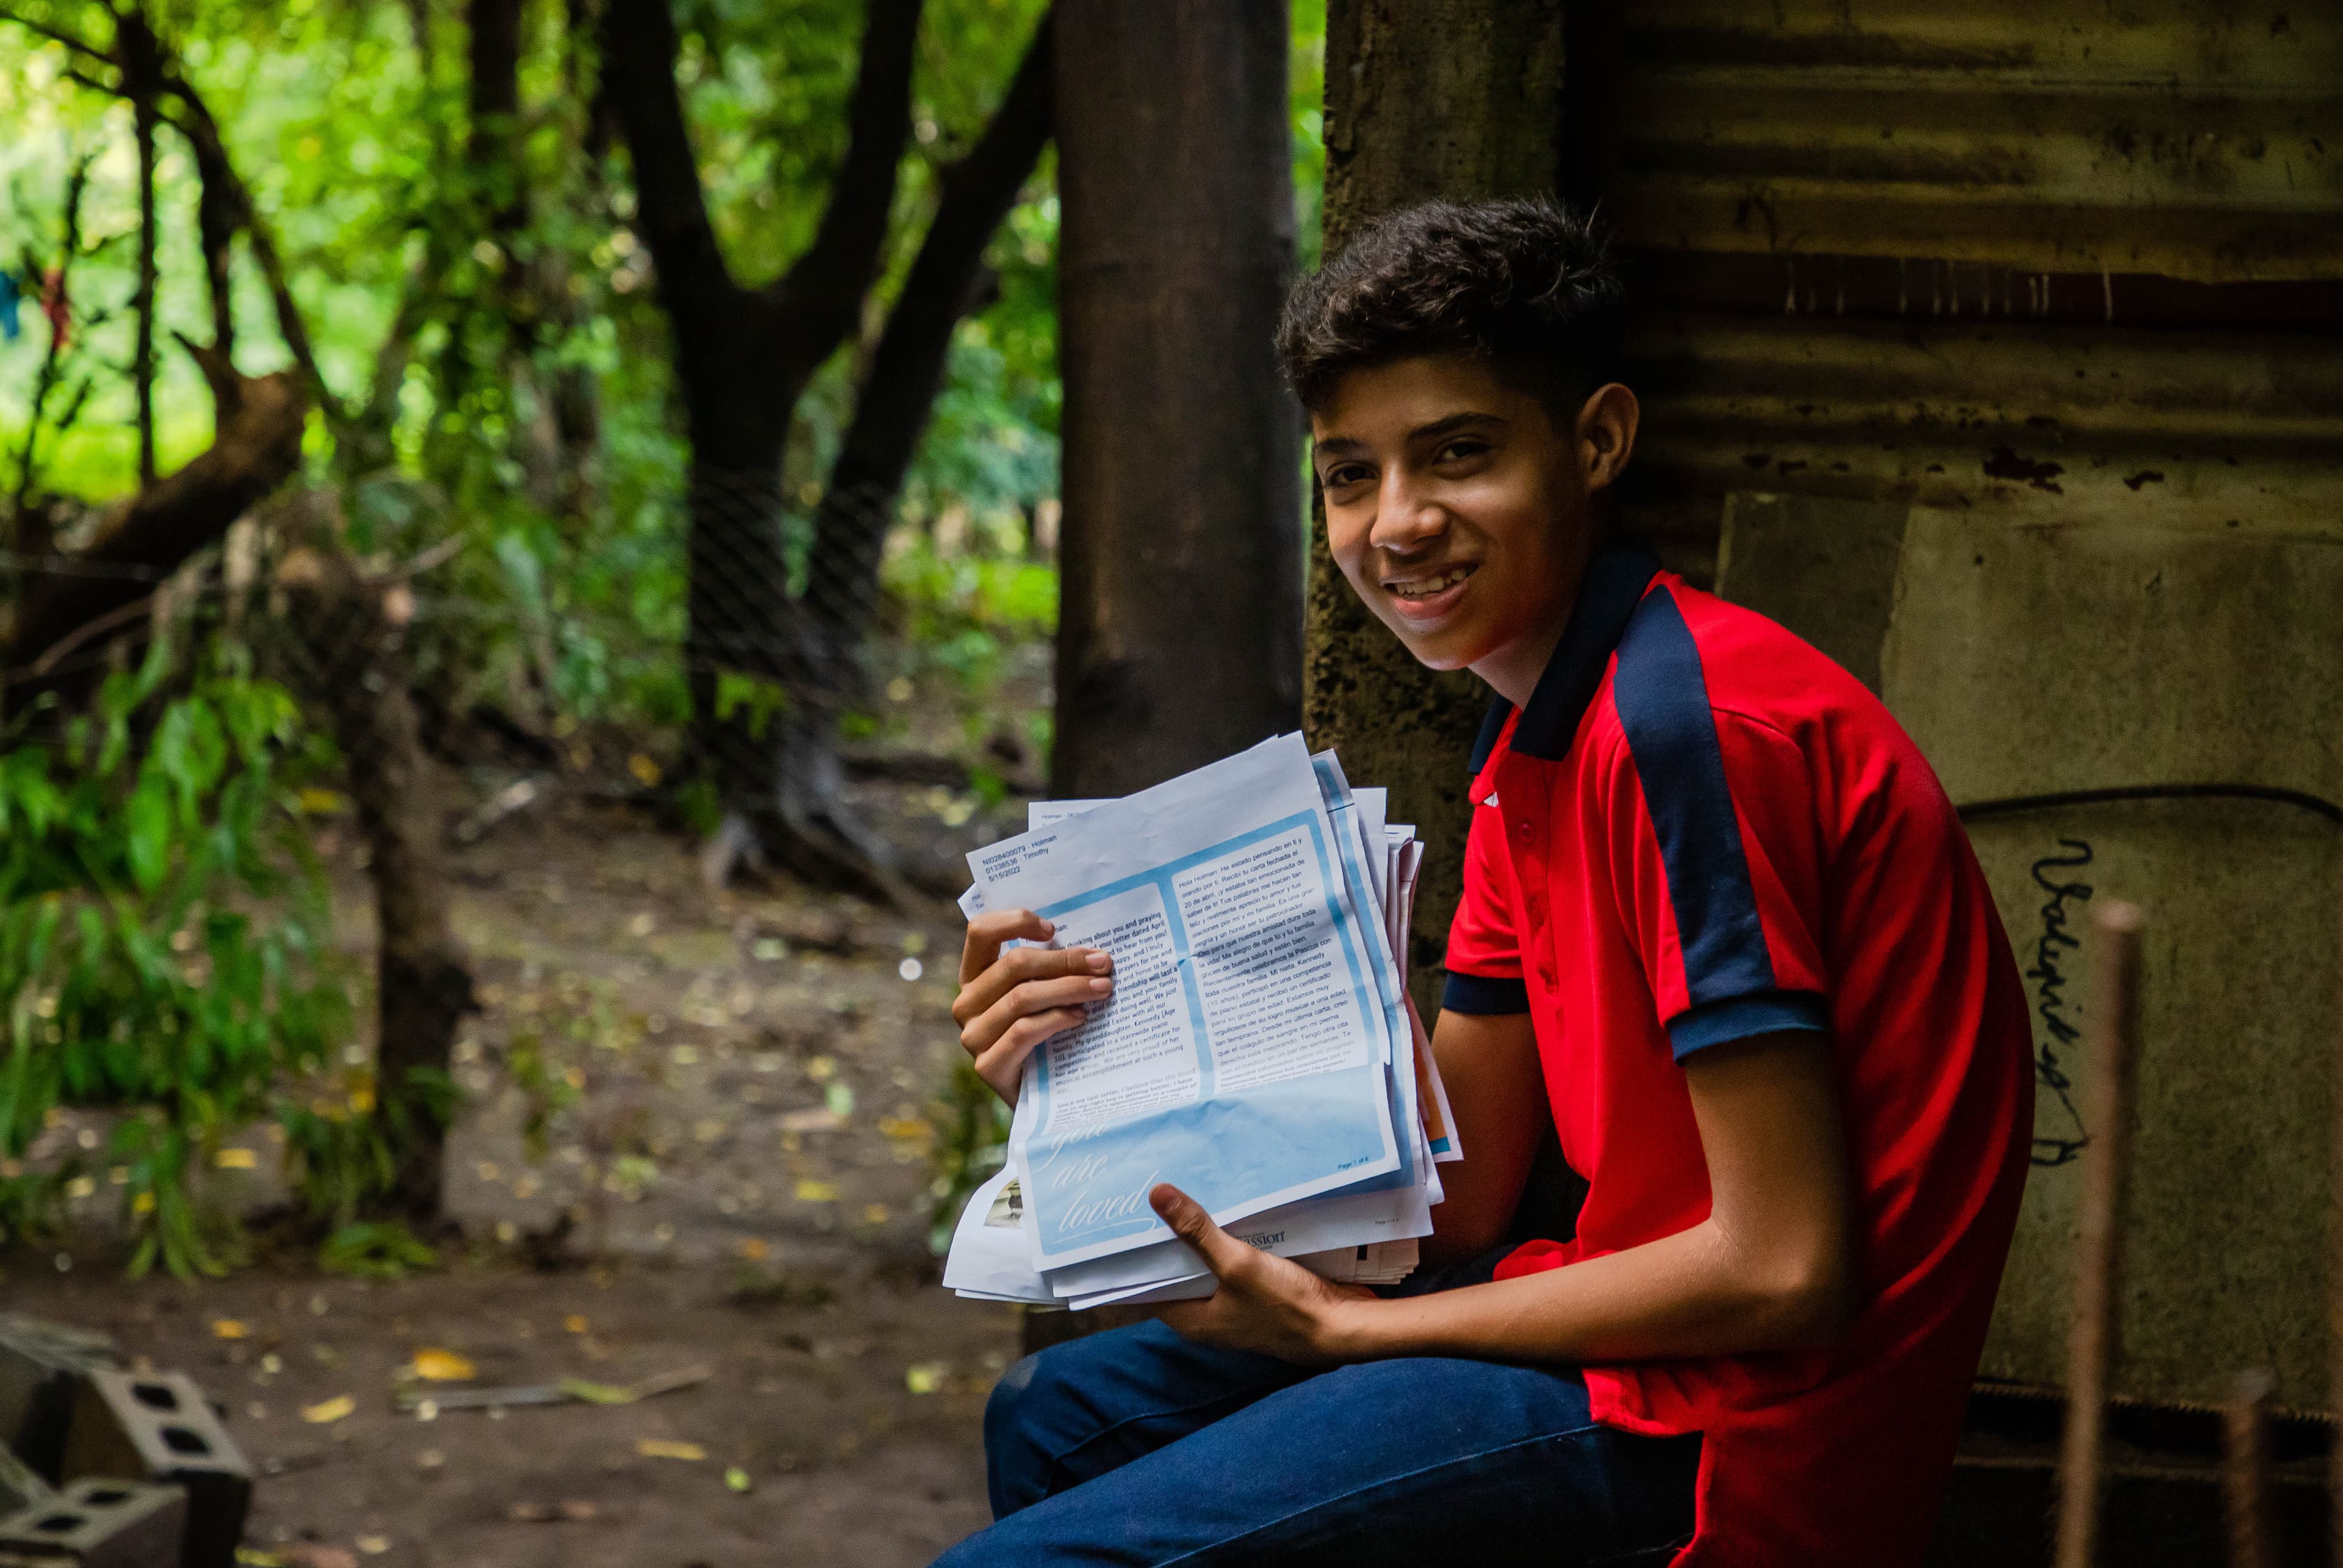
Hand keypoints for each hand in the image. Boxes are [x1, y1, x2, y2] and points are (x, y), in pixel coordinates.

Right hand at [952, 908, 1113, 1105]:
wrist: (1044, 1098)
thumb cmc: (1048, 1035)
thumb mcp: (1044, 995)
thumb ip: (1051, 969)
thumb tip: (1092, 947)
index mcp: (974, 976)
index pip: (980, 932)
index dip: (1015, 921)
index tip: (1053, 928)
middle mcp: (966, 1003)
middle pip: (1013, 965)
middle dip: (1064, 960)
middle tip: (1103, 963)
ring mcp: (973, 1036)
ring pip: (1022, 998)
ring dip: (1068, 989)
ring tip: (1103, 988)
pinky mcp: (987, 1066)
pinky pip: (1023, 1032)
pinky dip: (1056, 1020)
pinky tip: (1081, 1018)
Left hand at [1150, 1183, 1377, 1366]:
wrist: (1341, 1326)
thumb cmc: (1284, 1305)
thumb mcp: (1236, 1263)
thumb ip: (1196, 1231)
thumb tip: (1156, 1195)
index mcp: (1191, 1320)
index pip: (1150, 1286)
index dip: (1138, 1255)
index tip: (1129, 1218)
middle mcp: (1209, 1316)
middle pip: (1179, 1273)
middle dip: (1170, 1239)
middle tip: (1156, 1196)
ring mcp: (1236, 1306)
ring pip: (1208, 1267)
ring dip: (1202, 1238)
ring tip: (1187, 1194)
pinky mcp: (1260, 1294)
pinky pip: (1234, 1264)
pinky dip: (1229, 1243)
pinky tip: (1229, 1213)